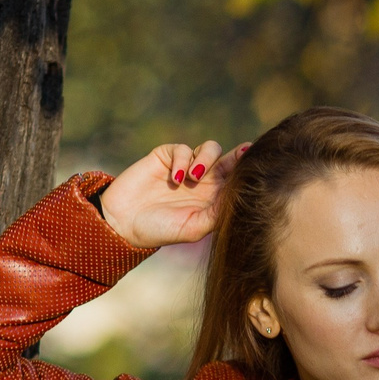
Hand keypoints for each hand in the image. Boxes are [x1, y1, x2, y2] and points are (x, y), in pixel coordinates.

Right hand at [96, 139, 233, 249]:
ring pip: (209, 149)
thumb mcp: (193, 228)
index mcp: (213, 198)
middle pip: (227, 159)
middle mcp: (203, 180)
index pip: (235, 179)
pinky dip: (182, 160)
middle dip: (235, 156)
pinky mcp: (166, 157)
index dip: (246, 169)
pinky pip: (183, 149)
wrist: (123, 223)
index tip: (255, 161)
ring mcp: (185, 167)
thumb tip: (238, 198)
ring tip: (194, 177)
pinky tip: (175, 178)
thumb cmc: (160, 231)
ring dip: (206, 159)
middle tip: (240, 155)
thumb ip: (216, 214)